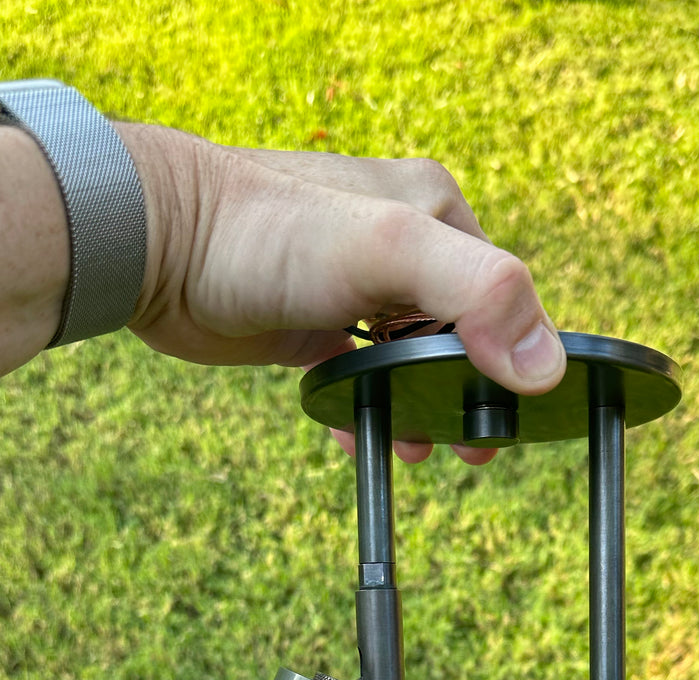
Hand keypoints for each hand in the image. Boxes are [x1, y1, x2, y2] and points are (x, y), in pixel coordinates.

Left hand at [118, 125, 567, 465]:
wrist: (154, 244)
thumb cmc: (264, 231)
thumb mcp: (385, 250)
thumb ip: (476, 292)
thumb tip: (543, 364)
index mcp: (434, 212)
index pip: (502, 294)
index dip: (514, 360)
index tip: (509, 418)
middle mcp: (401, 243)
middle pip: (462, 330)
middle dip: (468, 392)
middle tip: (472, 448)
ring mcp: (355, 284)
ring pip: (413, 357)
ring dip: (422, 407)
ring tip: (416, 447)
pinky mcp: (314, 321)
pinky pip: (363, 373)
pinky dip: (372, 407)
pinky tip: (362, 436)